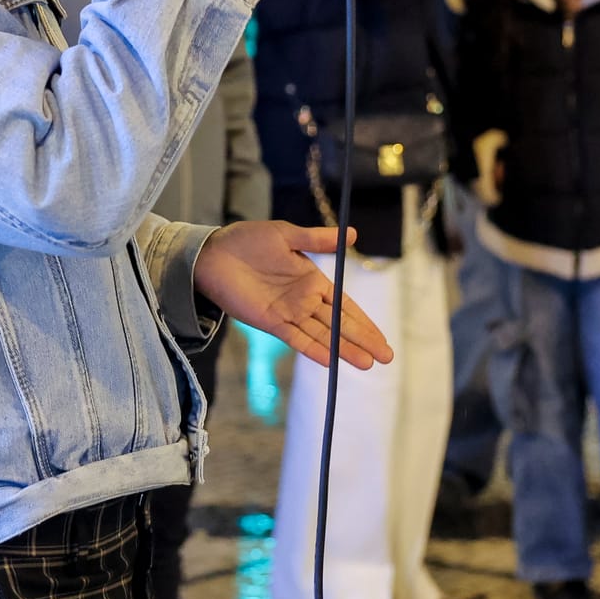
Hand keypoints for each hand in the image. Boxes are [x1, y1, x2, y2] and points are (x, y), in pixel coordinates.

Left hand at [194, 222, 392, 370]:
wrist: (213, 254)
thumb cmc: (248, 240)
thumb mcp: (286, 235)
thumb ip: (317, 240)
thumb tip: (352, 234)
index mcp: (313, 281)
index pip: (345, 305)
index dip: (365, 321)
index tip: (384, 337)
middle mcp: (305, 301)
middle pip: (340, 325)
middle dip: (363, 340)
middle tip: (386, 357)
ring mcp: (289, 314)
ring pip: (323, 335)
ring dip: (344, 349)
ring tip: (367, 364)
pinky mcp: (271, 323)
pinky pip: (297, 339)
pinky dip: (314, 349)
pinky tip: (332, 361)